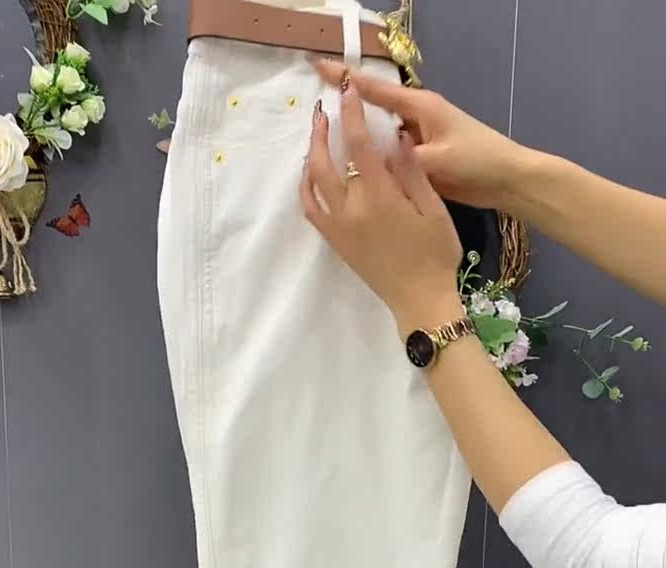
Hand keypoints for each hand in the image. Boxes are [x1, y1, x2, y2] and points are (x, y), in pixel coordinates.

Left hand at [300, 82, 463, 335]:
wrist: (420, 301)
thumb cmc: (436, 255)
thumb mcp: (434, 210)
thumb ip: (412, 173)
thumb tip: (395, 137)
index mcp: (380, 198)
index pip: (359, 145)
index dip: (352, 114)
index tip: (347, 92)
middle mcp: (352, 210)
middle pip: (326, 161)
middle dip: (323, 131)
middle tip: (324, 109)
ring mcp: (339, 228)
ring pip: (313, 183)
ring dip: (311, 155)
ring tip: (317, 135)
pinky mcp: (335, 242)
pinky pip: (311, 209)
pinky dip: (306, 188)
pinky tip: (310, 174)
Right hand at [315, 60, 529, 211]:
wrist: (506, 180)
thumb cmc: (478, 160)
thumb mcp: (440, 159)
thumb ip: (406, 159)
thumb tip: (374, 161)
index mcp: (419, 106)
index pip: (374, 88)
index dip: (344, 78)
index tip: (316, 66)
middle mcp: (414, 117)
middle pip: (372, 106)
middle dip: (344, 104)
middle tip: (312, 110)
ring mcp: (416, 138)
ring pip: (378, 132)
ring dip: (355, 134)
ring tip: (324, 140)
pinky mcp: (419, 158)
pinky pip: (387, 153)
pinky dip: (371, 156)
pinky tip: (352, 167)